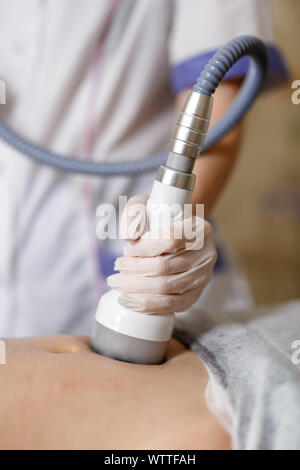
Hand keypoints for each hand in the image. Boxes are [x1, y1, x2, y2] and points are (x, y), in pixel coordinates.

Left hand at [107, 195, 216, 313]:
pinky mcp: (195, 295)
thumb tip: (130, 236)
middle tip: (118, 266)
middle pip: (166, 266)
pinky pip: (172, 305)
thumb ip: (135, 213)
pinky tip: (129, 300)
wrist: (177, 237)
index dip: (144, 247)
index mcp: (200, 229)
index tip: (127, 249)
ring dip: (136, 287)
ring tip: (118, 282)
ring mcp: (203, 277)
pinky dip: (147, 305)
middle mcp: (207, 254)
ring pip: (167, 287)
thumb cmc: (160, 220)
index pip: (171, 239)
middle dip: (135, 269)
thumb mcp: (146, 205)